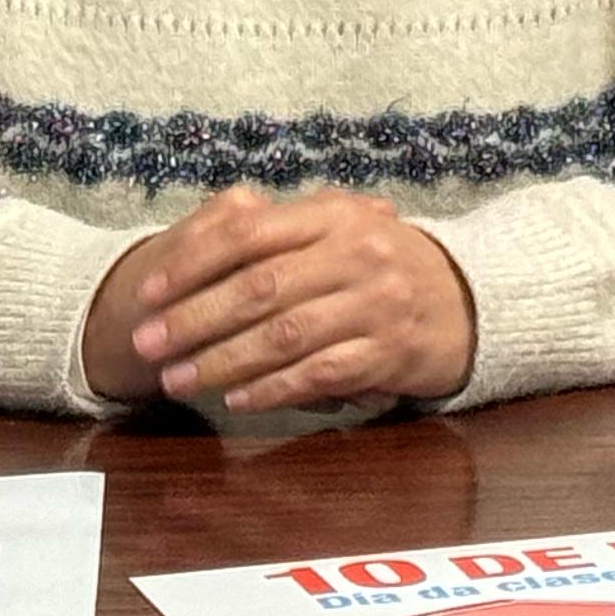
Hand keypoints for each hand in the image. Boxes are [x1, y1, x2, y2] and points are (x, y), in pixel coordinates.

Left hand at [82, 186, 475, 413]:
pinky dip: (274, 388)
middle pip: (259, 289)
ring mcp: (374, 304)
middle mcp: (356, 253)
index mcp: (334, 215)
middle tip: (146, 345)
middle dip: (194, 319)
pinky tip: (237, 400)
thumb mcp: (342, 227)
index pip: (249, 232)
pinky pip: (319, 374)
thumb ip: (283, 227)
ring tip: (177, 380)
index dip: (191, 263)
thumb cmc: (384, 263)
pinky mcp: (388, 352)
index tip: (147, 293)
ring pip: (284, 336)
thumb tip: (210, 225)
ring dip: (222, 362)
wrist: (467, 299)